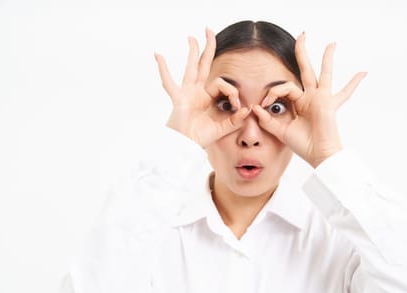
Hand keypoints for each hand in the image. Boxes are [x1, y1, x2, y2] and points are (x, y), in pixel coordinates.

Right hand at [154, 28, 250, 147]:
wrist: (185, 147)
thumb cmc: (200, 138)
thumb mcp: (222, 128)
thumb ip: (235, 120)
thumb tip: (248, 110)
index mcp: (207, 97)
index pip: (222, 84)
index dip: (232, 92)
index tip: (238, 106)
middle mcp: (197, 91)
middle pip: (204, 65)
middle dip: (208, 48)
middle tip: (209, 30)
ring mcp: (186, 93)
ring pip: (190, 68)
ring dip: (192, 52)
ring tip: (192, 37)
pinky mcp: (178, 99)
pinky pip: (169, 82)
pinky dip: (163, 69)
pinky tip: (158, 55)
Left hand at [253, 33, 366, 167]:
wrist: (318, 155)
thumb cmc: (303, 145)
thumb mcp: (281, 131)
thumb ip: (268, 120)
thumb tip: (255, 107)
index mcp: (300, 103)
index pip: (285, 87)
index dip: (273, 92)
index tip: (264, 104)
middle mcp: (311, 98)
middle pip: (305, 71)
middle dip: (302, 53)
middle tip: (302, 35)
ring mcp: (321, 99)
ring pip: (323, 73)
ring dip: (326, 58)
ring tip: (331, 44)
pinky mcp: (328, 103)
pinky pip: (344, 92)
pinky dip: (354, 83)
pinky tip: (364, 72)